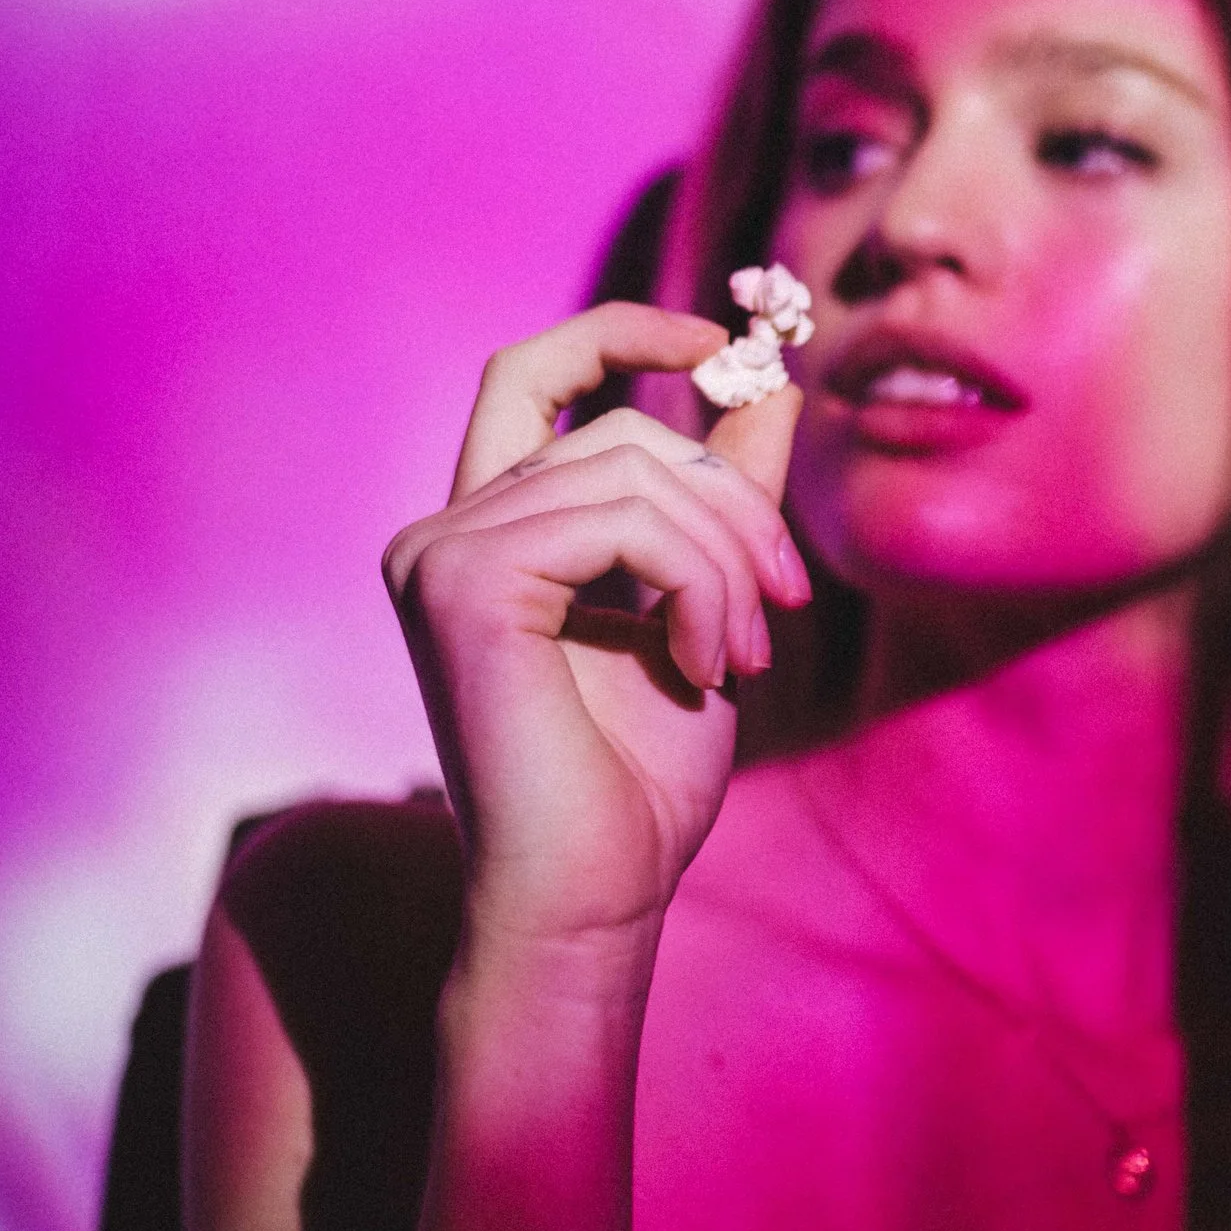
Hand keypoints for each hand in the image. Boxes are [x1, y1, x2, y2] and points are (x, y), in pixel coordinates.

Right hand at [381, 304, 810, 961]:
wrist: (593, 897)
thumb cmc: (639, 783)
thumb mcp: (707, 608)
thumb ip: (724, 499)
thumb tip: (773, 381)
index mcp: (488, 536)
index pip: (532, 375)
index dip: (623, 333)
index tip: (725, 345)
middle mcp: (445, 533)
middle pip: (619, 427)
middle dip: (732, 497)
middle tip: (791, 597)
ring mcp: (439, 554)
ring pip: (634, 471)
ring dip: (727, 559)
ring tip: (746, 656)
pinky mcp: (461, 584)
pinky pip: (622, 521)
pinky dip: (696, 584)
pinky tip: (703, 666)